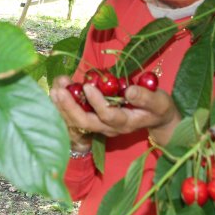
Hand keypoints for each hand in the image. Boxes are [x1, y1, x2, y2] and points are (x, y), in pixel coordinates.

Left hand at [50, 75, 180, 147]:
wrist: (155, 118)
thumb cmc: (158, 107)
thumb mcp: (159, 101)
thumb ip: (146, 97)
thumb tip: (129, 91)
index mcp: (126, 123)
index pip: (108, 116)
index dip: (97, 102)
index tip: (88, 86)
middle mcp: (109, 128)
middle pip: (85, 123)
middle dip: (70, 107)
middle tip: (59, 90)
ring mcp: (100, 126)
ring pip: (76, 121)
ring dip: (63, 105)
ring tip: (55, 86)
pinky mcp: (93, 119)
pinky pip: (74, 115)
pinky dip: (64, 103)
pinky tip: (59, 87)